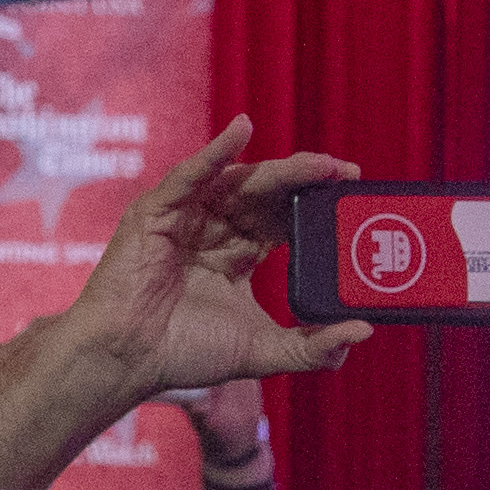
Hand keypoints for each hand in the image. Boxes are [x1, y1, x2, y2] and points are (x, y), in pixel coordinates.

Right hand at [0, 120, 372, 489]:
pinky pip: (189, 175)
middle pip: (268, 194)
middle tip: (347, 173)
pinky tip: (242, 130)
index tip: (356, 198)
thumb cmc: (183, 353)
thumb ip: (312, 346)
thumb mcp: (262, 351)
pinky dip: (215, 152)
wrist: (126, 359)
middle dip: (309, 181)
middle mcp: (214, 229)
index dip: (317, 207)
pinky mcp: (155, 211)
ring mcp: (184, 217)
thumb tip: (362, 331)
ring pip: (238, 182)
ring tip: (318, 166)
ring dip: (280, 170)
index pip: (284, 219)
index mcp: (237, 254)